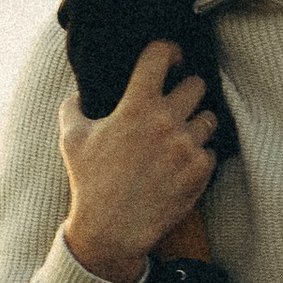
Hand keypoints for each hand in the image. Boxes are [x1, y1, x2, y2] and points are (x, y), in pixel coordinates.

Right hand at [58, 42, 219, 282]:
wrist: (110, 232)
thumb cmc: (88, 183)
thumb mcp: (71, 140)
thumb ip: (74, 107)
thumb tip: (79, 93)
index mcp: (135, 107)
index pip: (160, 55)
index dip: (168, 51)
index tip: (171, 59)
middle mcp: (165, 121)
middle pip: (197, 84)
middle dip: (186, 92)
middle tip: (176, 104)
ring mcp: (186, 146)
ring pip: (209, 118)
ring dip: (196, 124)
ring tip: (179, 138)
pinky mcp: (199, 170)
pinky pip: (211, 150)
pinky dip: (198, 156)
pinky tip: (181, 165)